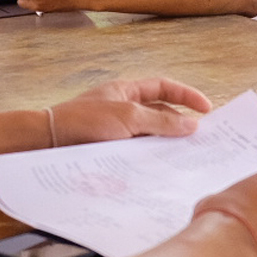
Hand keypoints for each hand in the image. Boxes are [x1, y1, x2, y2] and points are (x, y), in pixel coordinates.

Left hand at [47, 78, 212, 144]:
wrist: (48, 143)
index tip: (207, 110)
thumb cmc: (83, 122)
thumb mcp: (128, 117)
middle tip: (202, 139)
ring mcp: (117, 130)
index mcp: (126, 91)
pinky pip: (138, 152)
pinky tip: (161, 169)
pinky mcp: (111, 150)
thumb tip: (192, 124)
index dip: (187, 95)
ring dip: (167, 144)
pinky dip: (151, 158)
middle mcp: (123, 108)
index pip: (163, 87)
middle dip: (181, 124)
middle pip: (160, 113)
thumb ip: (161, 120)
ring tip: (186, 157)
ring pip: (150, 135)